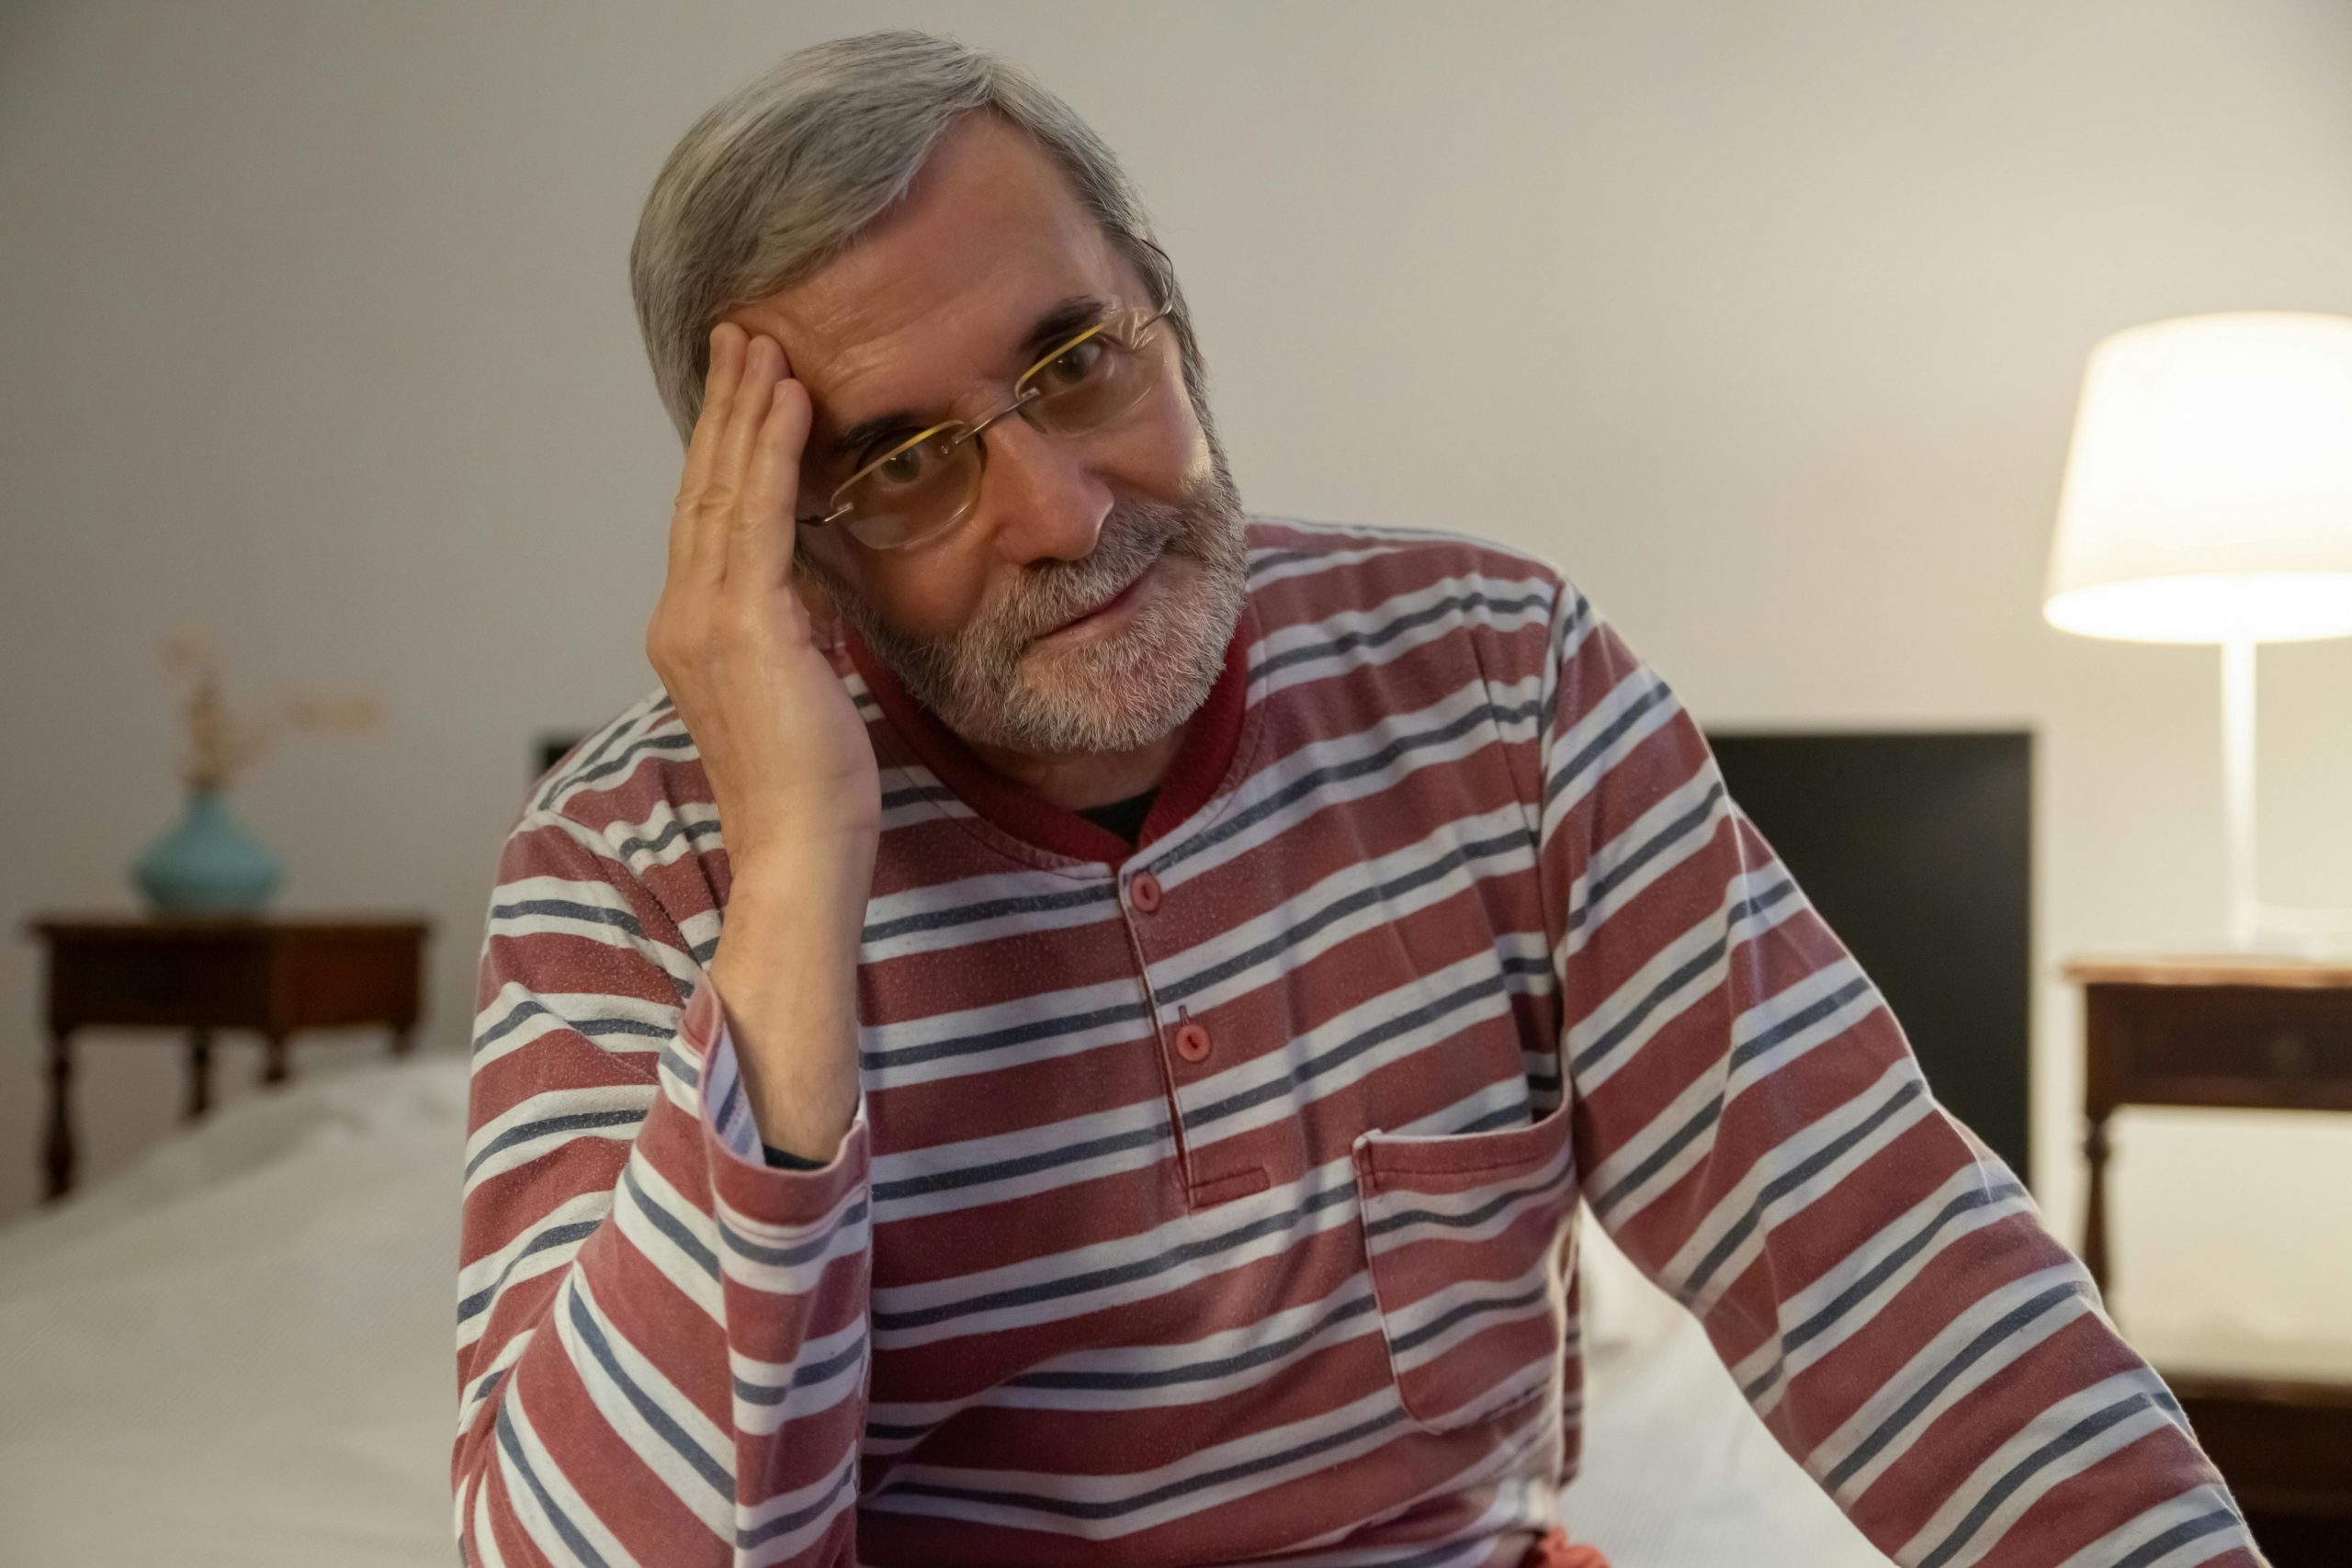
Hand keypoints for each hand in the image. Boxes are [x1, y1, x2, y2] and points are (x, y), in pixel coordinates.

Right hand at [646, 323, 880, 862]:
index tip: (744, 387)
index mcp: (692, 633)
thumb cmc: (811, 789)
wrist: (799, 850)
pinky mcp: (745, 626)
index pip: (707, 521)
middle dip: (725, 408)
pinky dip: (775, 453)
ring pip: (725, 491)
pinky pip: (761, 517)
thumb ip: (796, 632)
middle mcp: (682, 618)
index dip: (724, 449)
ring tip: (764, 345)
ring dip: (748, 411)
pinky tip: (792, 403)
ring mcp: (705, 620)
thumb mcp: (804, 688)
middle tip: (739, 334)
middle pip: (703, 490)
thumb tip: (815, 592)